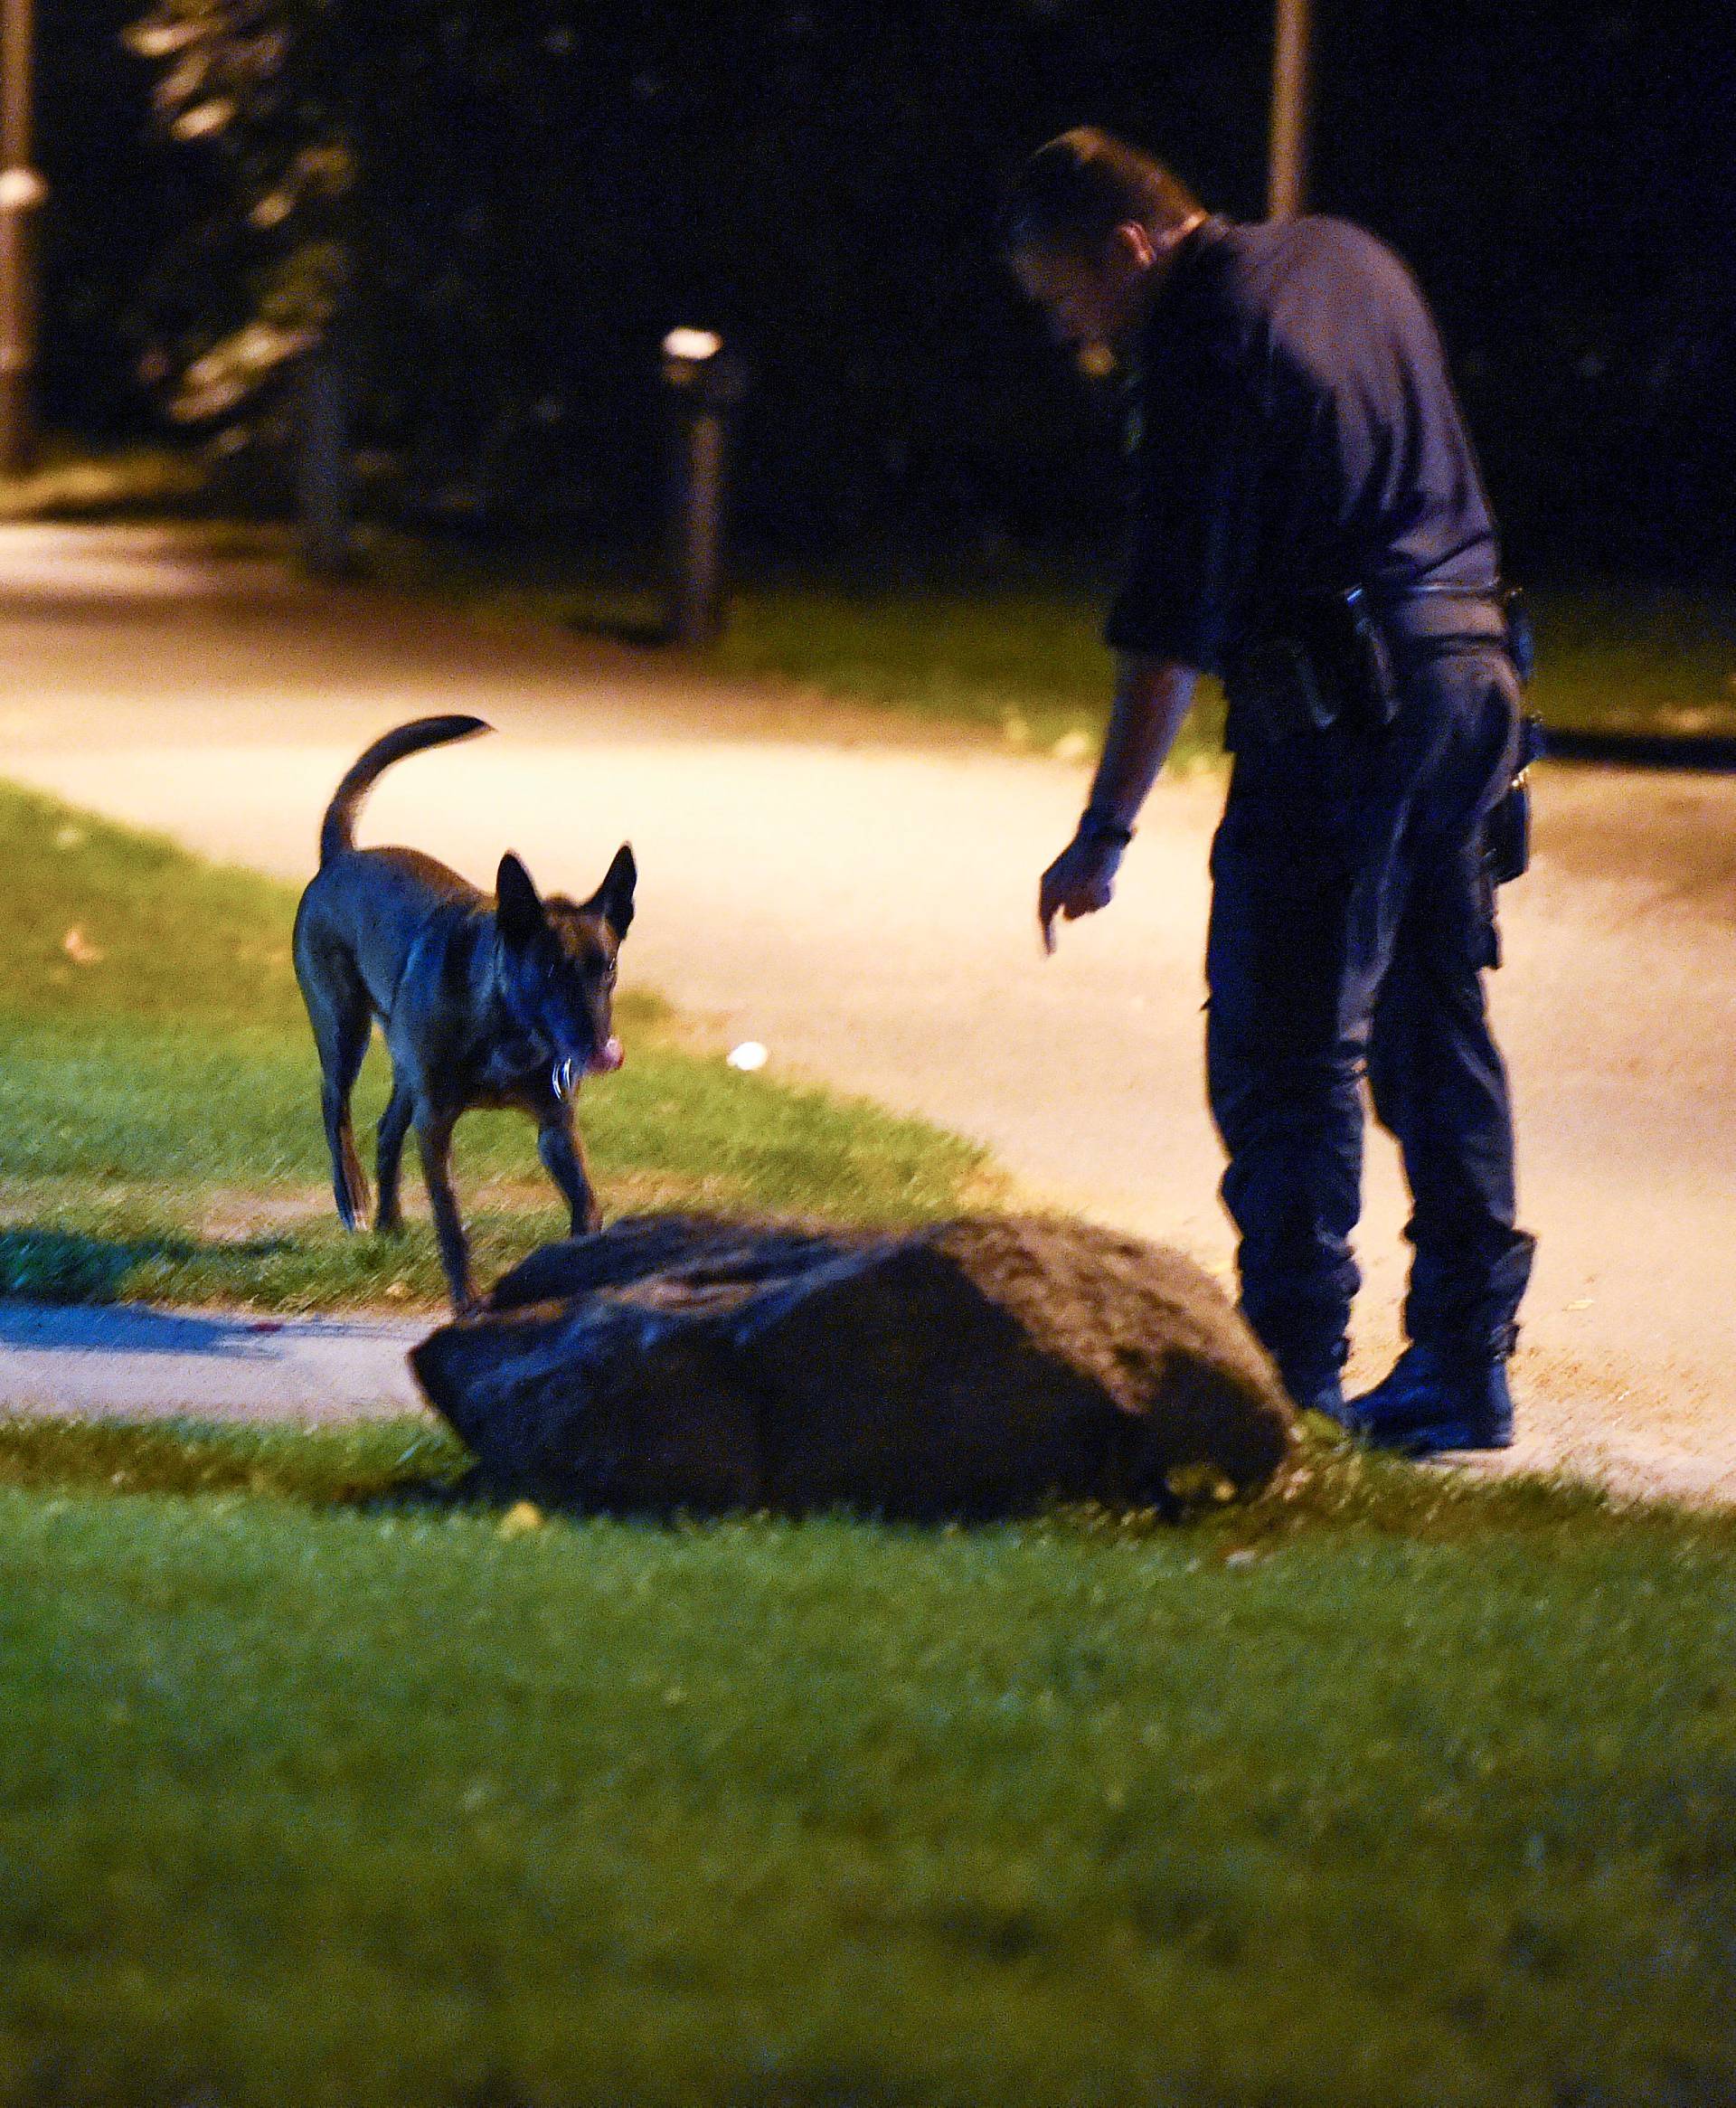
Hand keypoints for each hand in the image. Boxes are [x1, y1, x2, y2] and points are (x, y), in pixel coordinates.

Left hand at [1039, 829, 1123, 953]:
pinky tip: (1105, 879)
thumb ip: (1067, 898)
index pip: (1043, 917)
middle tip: (1091, 889)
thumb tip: (1066, 917)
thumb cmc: (1086, 856)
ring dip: (1094, 900)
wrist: (1100, 834)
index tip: (1048, 956)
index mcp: (1046, 884)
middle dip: (1083, 907)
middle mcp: (1055, 888)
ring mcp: (1073, 889)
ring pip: (1085, 911)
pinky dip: (1105, 894)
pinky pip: (1099, 903)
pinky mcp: (1090, 887)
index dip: (1046, 938)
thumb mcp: (1070, 878)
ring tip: (1097, 879)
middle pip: (1071, 917)